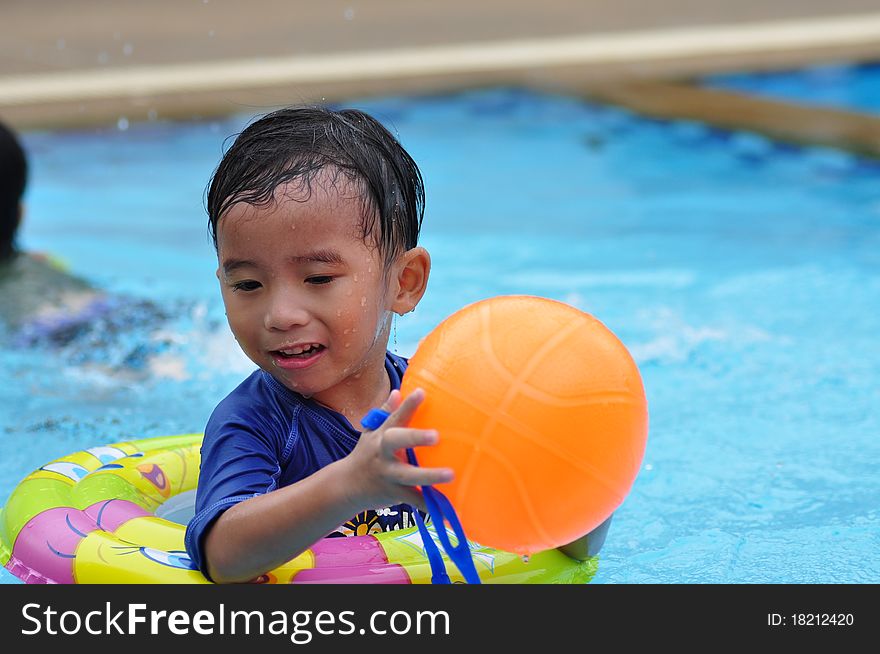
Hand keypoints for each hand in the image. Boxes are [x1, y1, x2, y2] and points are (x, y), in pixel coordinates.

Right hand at [340, 388, 453, 511]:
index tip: (421, 392)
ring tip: (451, 474)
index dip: (408, 405)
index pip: (395, 417)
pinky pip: (414, 501)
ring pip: (409, 475)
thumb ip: (385, 413)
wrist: (346, 487)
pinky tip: (447, 511)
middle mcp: (384, 453)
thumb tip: (397, 391)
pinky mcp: (394, 494)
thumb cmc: (365, 455)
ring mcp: (388, 475)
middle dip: (416, 438)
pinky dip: (429, 507)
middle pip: (398, 443)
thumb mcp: (370, 432)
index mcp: (382, 435)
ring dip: (430, 475)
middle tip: (436, 436)